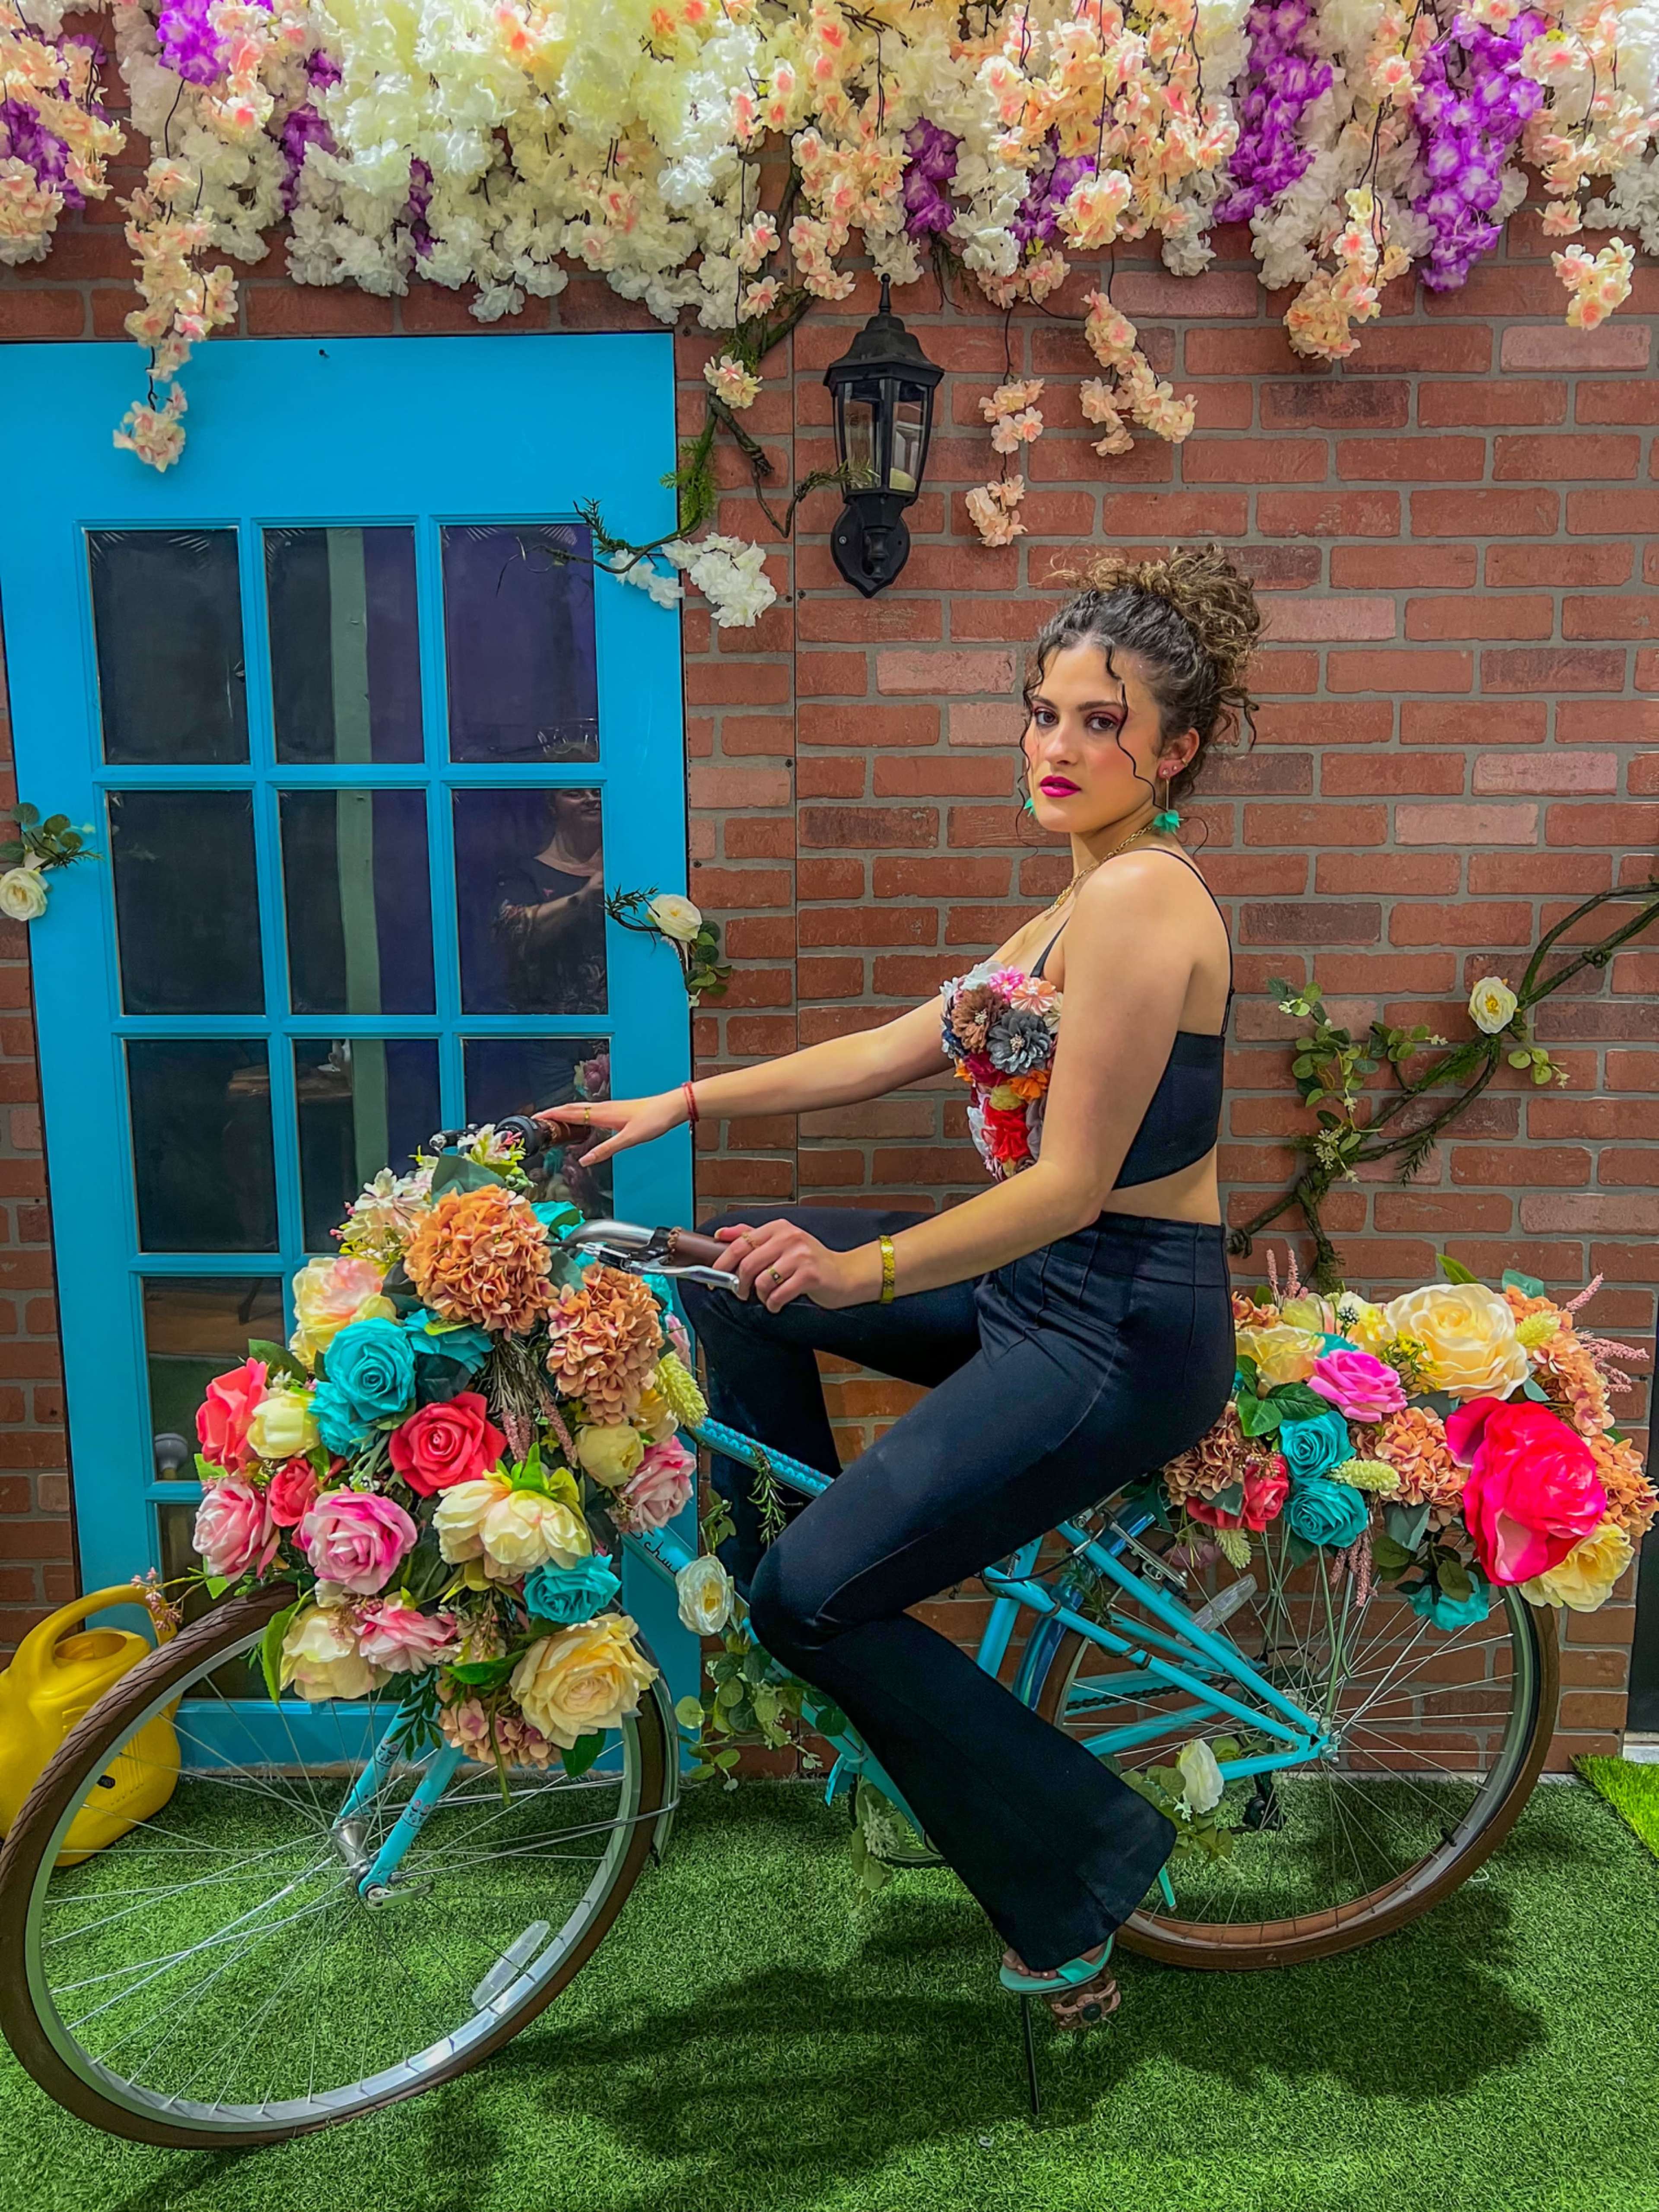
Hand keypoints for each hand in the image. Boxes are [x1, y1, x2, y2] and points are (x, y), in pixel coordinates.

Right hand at [534, 1090, 683, 1166]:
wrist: (670, 1108)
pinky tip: (582, 1120)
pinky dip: (579, 1114)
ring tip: (554, 1119)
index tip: (536, 1117)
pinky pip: (591, 1111)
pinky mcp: (616, 1110)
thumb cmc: (653, 1120)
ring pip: (581, 1108)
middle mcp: (604, 1108)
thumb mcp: (628, 1140)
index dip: (551, 1115)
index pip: (570, 1113)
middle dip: (554, 1113)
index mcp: (602, 1113)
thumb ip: (605, 1150)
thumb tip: (585, 1160)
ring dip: (565, 1112)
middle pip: (572, 1108)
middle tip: (539, 1119)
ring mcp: (610, 1108)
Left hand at [713, 1221, 882, 1311]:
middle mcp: (790, 1237)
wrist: (846, 1274)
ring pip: (762, 1281)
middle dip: (740, 1284)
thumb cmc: (811, 1261)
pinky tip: (778, 1304)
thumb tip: (721, 1234)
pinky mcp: (810, 1275)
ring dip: (760, 1296)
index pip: (741, 1242)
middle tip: (742, 1293)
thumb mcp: (782, 1242)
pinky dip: (773, 1304)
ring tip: (768, 1297)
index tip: (716, 1274)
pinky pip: (779, 1294)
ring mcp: (801, 1256)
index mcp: (779, 1227)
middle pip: (748, 1263)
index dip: (723, 1261)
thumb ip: (752, 1236)